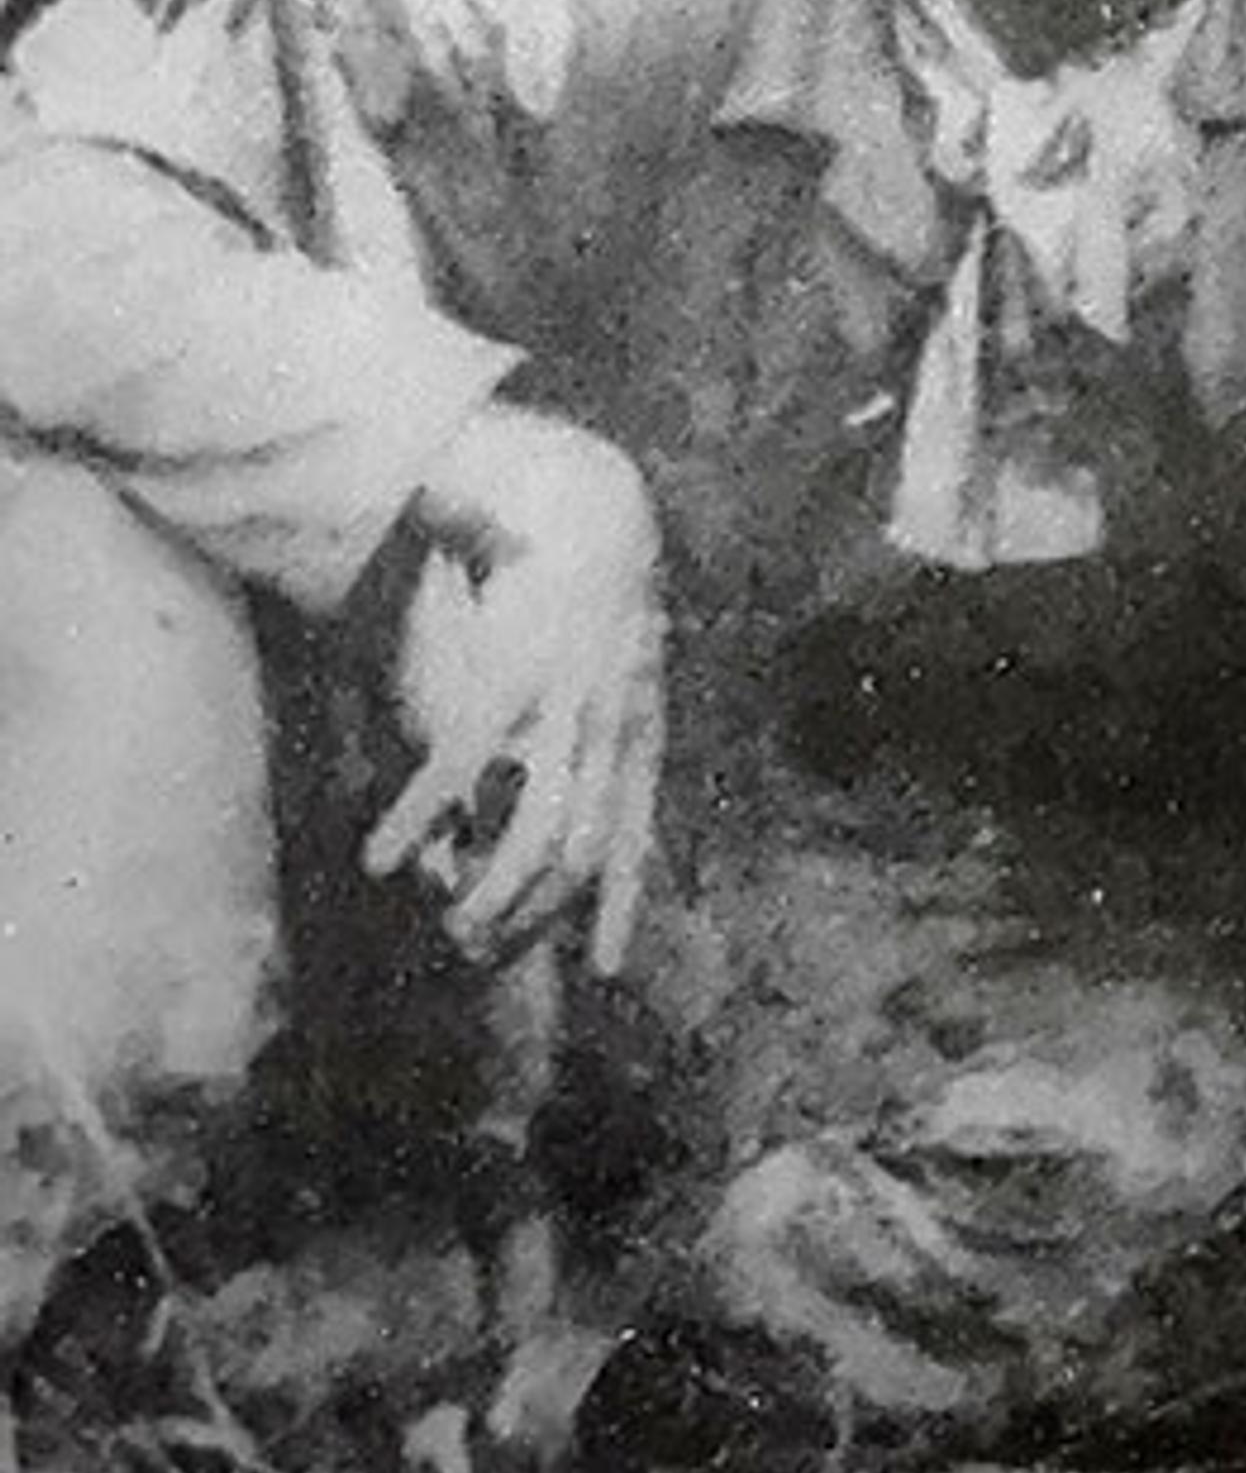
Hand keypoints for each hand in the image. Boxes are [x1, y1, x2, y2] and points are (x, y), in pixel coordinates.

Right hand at [371, 406, 666, 974]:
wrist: (591, 502)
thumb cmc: (589, 588)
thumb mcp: (614, 666)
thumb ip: (590, 732)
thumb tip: (546, 794)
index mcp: (638, 728)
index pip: (639, 836)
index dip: (624, 905)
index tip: (607, 970)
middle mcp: (611, 732)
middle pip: (582, 854)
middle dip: (535, 917)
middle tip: (483, 955)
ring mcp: (565, 712)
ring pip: (535, 832)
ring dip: (488, 892)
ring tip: (445, 928)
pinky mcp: (508, 681)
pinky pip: (464, 770)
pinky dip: (421, 818)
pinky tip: (380, 856)